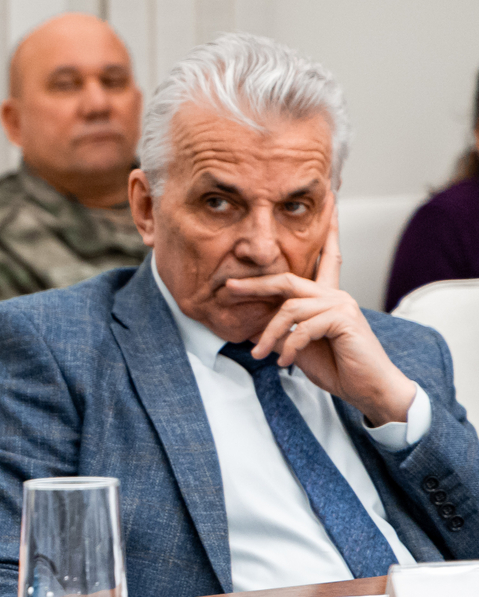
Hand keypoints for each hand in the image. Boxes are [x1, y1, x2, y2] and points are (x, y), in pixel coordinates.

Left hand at [222, 220, 416, 424]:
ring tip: (260, 353)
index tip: (329, 208)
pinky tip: (285, 361)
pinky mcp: (344, 319)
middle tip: (227, 289)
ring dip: (269, 334)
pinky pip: (303, 327)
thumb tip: (250, 324)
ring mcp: (341, 305)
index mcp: (327, 296)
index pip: (325, 259)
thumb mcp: (300, 345)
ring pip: (289, 309)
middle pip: (287, 279)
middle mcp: (335, 295)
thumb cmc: (337, 365)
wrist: (369, 388)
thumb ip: (282, 329)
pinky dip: (289, 346)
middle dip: (254, 285)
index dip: (327, 235)